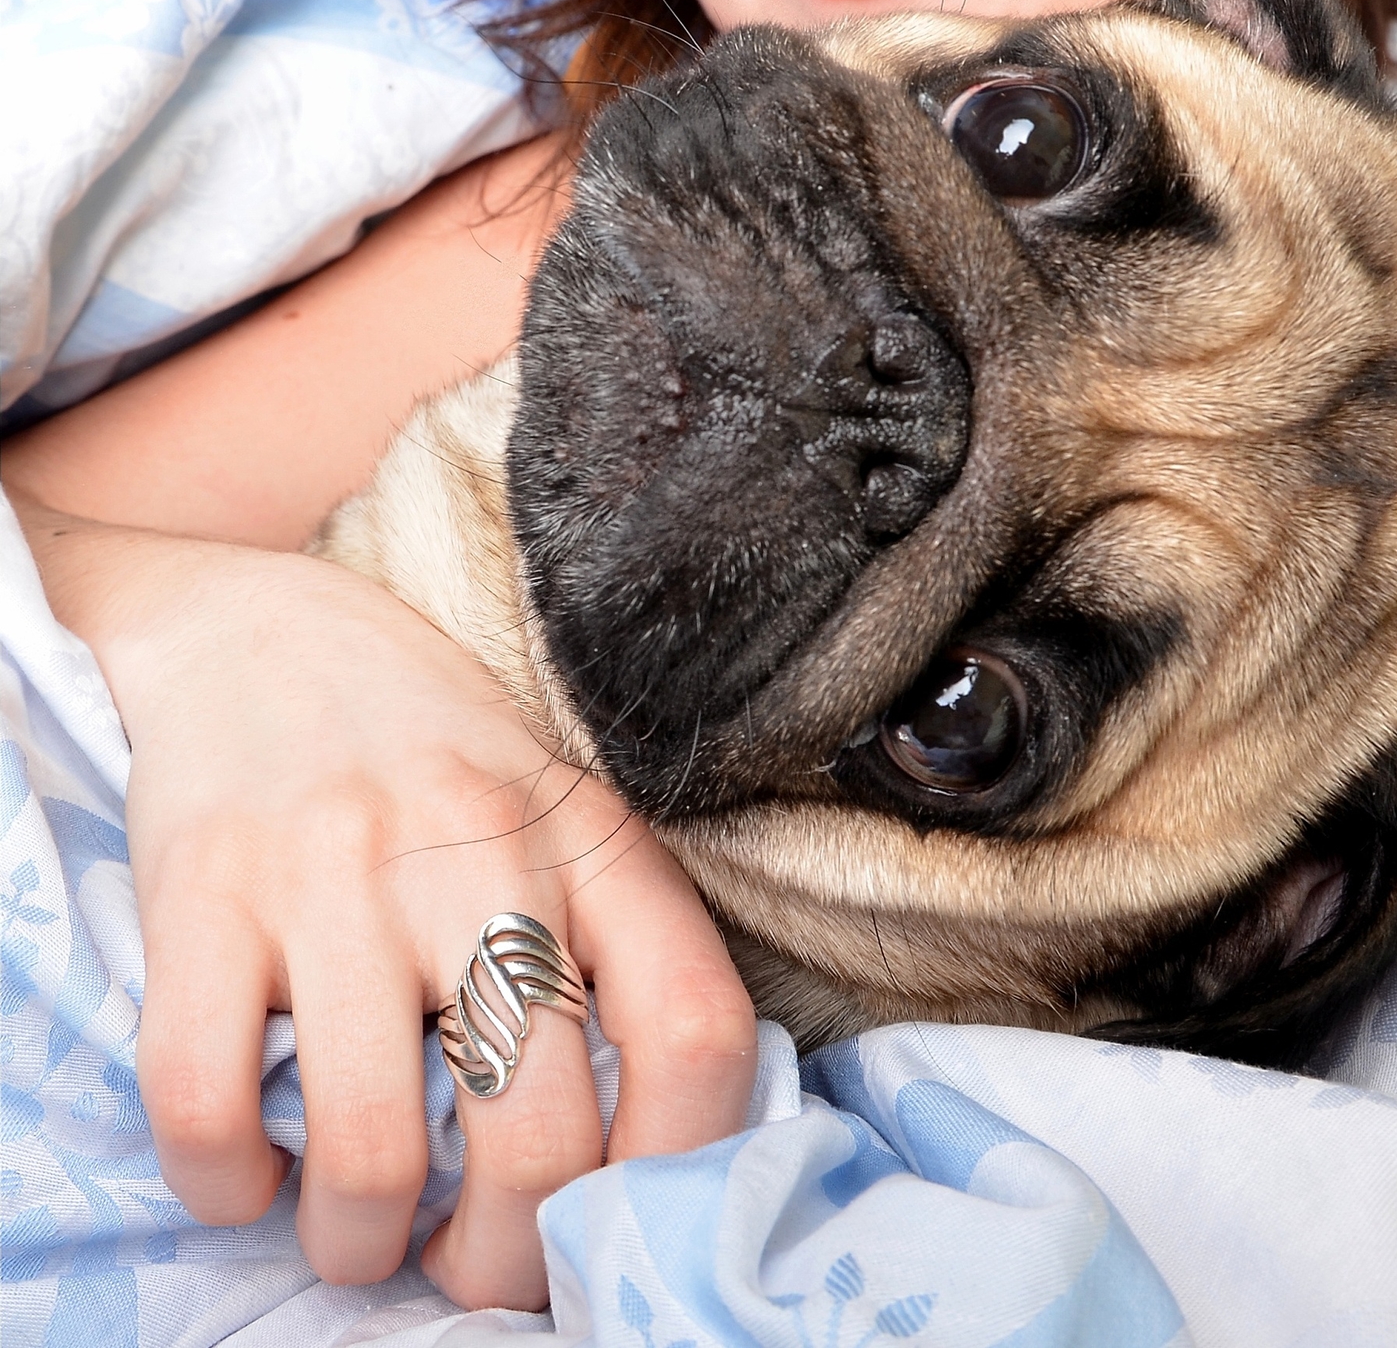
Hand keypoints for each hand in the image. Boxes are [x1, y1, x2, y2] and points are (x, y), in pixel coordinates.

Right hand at [13, 496, 756, 1310]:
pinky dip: (225, 1186)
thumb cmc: (427, 751)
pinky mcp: (206, 887)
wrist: (261, 629)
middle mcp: (478, 847)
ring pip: (374, 1151)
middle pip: (541, 1135)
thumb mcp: (553, 817)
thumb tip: (628, 1163)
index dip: (676, 1171)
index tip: (617, 1224)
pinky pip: (210, 1107)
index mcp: (589, 836)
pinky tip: (247, 1169)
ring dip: (359, 1244)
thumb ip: (604, 951)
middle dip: (504, 1260)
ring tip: (355, 1226)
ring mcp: (337, 867)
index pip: (696, 1029)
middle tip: (469, 1262)